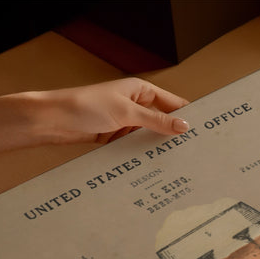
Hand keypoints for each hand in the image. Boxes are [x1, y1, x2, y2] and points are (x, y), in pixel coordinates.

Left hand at [0, 78, 189, 156]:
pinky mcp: (116, 138)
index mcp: (140, 91)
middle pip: (163, 122)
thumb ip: (156, 121)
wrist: (53, 121)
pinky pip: (136, 148)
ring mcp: (126, 123)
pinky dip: (143, 156)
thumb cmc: (85, 107)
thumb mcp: (127, 112)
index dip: (188, 115)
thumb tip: (184, 126)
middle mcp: (135, 105)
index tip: (205, 130)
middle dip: (176, 135)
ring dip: (159, 148)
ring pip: (150, 137)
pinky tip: (155, 167)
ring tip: (179, 163)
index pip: (172, 103)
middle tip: (195, 152)